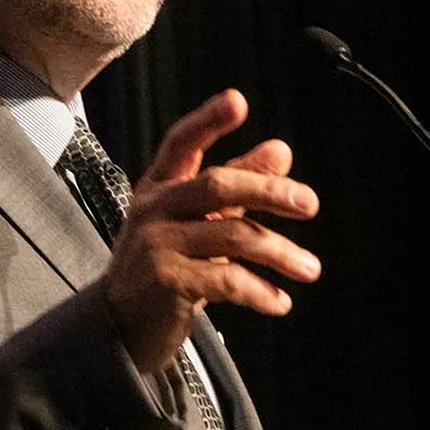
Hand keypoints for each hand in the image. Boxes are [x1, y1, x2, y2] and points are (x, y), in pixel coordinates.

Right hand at [99, 89, 320, 373]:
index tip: (237, 101)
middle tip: (308, 204)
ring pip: (233, 236)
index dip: (208, 121)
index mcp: (158, 188)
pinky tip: (280, 301)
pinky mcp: (166, 282)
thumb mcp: (197, 221)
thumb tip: (280, 151)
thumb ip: (237, 187)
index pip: (182, 144)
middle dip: (269, 191)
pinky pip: (228, 281)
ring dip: (280, 253)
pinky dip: (261, 292)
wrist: (120, 328)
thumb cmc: (162, 267)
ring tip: (309, 268)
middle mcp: (153, 210)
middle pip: (219, 185)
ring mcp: (157, 245)